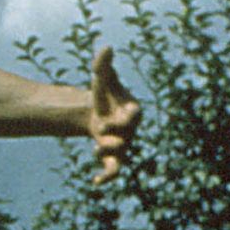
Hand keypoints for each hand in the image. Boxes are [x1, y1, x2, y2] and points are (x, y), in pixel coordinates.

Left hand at [89, 47, 141, 185]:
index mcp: (132, 110)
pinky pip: (114, 170)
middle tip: (102, 130)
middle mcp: (130, 130)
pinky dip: (107, 176)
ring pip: (120, 154)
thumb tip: (106, 47)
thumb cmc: (104, 94)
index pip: (134, 114)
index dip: (127, 115)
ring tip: (95, 150)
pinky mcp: (113, 156)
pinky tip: (95, 183)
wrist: (97, 112)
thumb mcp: (101, 78)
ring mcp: (123, 144)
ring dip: (108, 153)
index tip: (123, 110)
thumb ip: (103, 64)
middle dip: (116, 134)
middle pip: (127, 135)